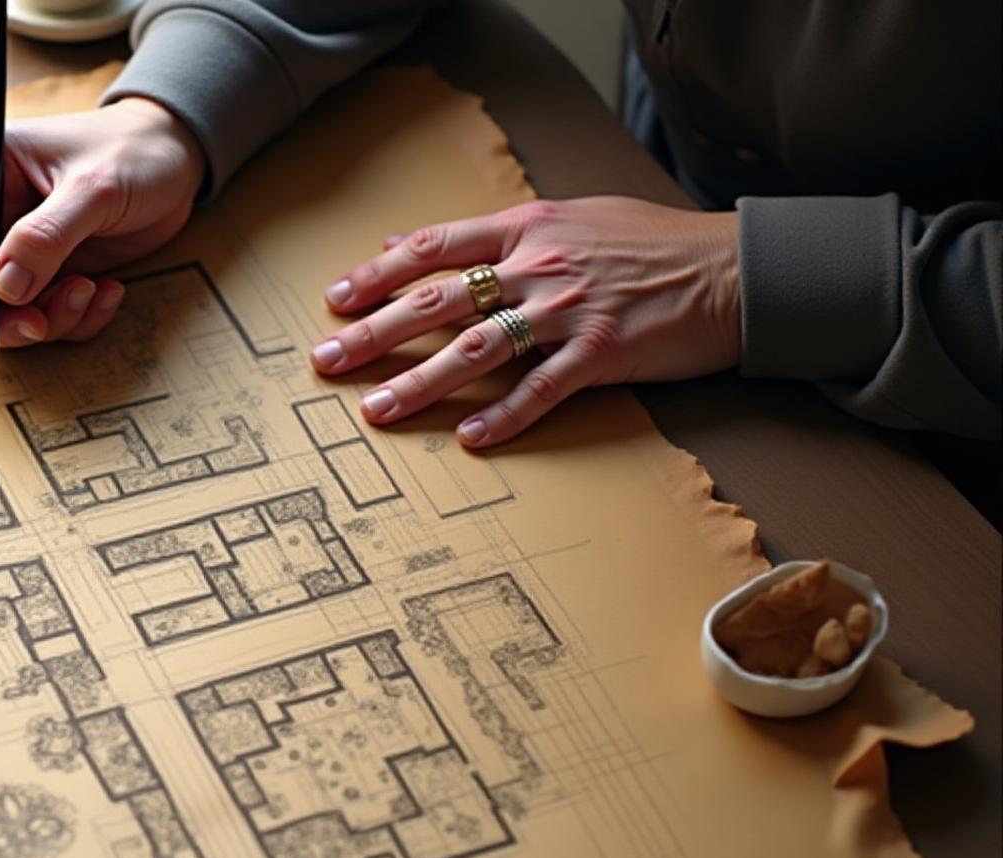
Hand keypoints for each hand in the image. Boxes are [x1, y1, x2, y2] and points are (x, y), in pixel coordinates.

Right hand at [0, 97, 205, 345]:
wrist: (177, 161)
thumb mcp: (95, 187)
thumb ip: (47, 235)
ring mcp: (12, 247)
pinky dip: (71, 320)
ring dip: (40, 320)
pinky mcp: (43, 276)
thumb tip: (4, 289)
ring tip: (90, 292)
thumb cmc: (134, 152)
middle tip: (37, 324)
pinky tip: (108, 292)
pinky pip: (37, 317)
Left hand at [312, 197, 741, 446]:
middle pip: (437, 300)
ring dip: (420, 381)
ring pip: (477, 347)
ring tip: (378, 410)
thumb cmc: (650, 244)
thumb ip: (489, 233)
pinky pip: (543, 388)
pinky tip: (469, 438)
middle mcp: (539, 264)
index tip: (334, 302)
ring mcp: (570, 308)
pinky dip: (504, 415)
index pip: (434, 249)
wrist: (734, 268)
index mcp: (526, 227)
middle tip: (326, 361)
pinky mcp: (604, 351)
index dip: (377, 275)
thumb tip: (410, 240)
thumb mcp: (565, 217)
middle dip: (373, 333)